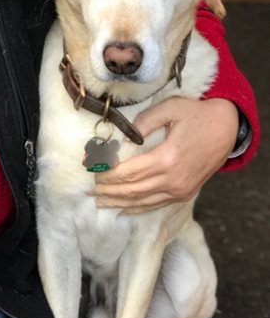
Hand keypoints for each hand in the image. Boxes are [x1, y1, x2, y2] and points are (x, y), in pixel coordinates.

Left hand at [93, 97, 238, 213]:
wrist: (227, 128)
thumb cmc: (197, 115)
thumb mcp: (170, 109)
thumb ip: (144, 122)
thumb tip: (125, 139)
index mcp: (167, 158)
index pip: (129, 173)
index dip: (108, 175)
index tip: (93, 172)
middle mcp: (174, 179)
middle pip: (133, 190)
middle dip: (109, 191)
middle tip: (90, 190)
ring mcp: (180, 189)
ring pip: (143, 201)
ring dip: (120, 203)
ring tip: (100, 203)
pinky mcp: (185, 193)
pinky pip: (157, 204)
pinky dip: (138, 208)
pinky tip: (124, 209)